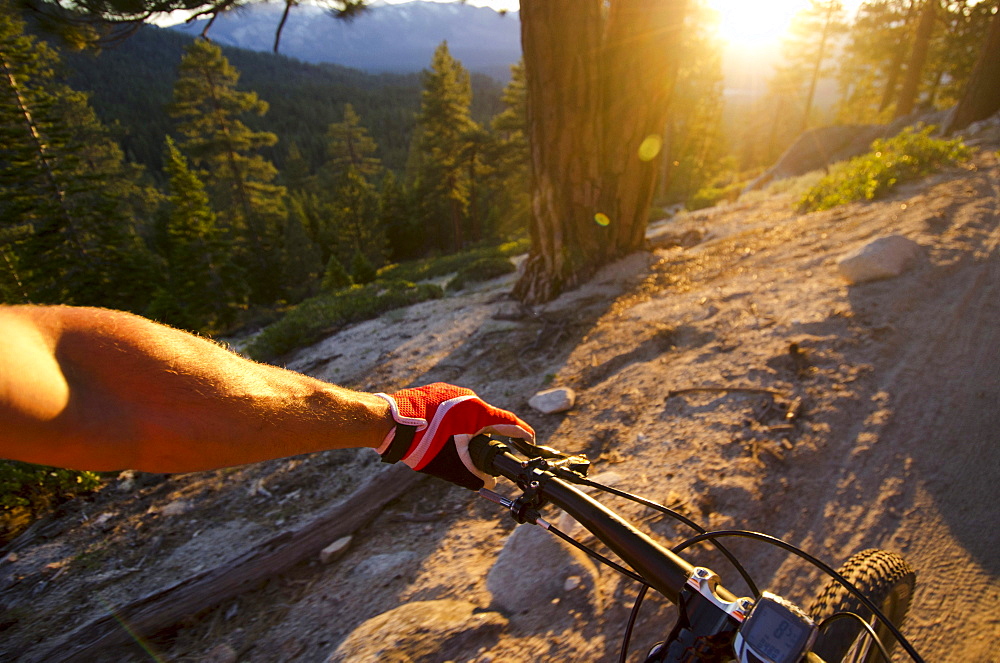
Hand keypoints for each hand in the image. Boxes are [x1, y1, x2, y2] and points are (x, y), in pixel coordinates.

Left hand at [374, 383, 533, 489]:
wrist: (389, 422)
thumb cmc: (421, 443)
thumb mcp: (452, 464)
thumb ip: (473, 475)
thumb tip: (488, 485)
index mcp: (477, 412)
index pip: (508, 423)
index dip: (522, 433)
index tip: (531, 441)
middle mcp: (467, 398)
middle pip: (488, 418)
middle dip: (492, 435)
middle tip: (494, 450)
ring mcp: (451, 392)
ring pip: (469, 412)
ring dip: (471, 427)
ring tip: (465, 444)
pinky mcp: (436, 391)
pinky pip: (453, 407)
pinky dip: (455, 420)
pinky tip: (446, 432)